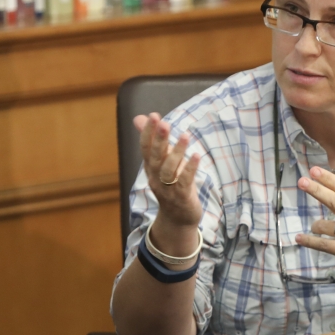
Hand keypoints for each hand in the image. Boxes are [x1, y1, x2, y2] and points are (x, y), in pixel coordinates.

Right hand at [133, 114, 201, 253]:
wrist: (177, 218)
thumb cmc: (170, 185)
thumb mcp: (160, 162)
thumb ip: (152, 140)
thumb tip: (139, 117)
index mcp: (151, 167)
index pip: (146, 148)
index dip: (148, 132)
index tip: (154, 115)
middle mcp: (156, 177)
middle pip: (155, 157)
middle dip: (159, 140)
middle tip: (164, 123)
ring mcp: (168, 188)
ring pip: (169, 169)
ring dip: (177, 152)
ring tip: (185, 135)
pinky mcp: (181, 197)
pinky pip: (184, 181)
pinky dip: (190, 168)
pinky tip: (196, 155)